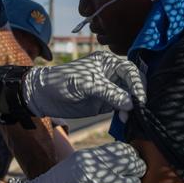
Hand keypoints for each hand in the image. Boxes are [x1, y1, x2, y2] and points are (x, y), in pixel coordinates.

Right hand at [6, 142, 145, 182]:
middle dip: (136, 168)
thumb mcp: (78, 160)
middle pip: (135, 167)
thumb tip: (126, 156)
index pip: (125, 151)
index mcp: (91, 158)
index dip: (131, 154)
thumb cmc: (59, 181)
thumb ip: (102, 158)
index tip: (129, 158)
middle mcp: (98, 174)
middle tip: (131, 171)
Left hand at [23, 51, 145, 117]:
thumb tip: (131, 104)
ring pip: (129, 97)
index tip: (139, 98)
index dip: (137, 83)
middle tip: (139, 108)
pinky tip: (124, 119)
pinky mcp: (105, 104)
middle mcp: (111, 75)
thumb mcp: (87, 84)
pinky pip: (120, 108)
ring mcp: (109, 90)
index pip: (130, 70)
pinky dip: (125, 113)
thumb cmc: (63, 80)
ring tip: (128, 117)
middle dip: (138, 95)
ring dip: (132, 107)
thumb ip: (110, 92)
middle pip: (132, 84)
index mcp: (108, 63)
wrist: (45, 95)